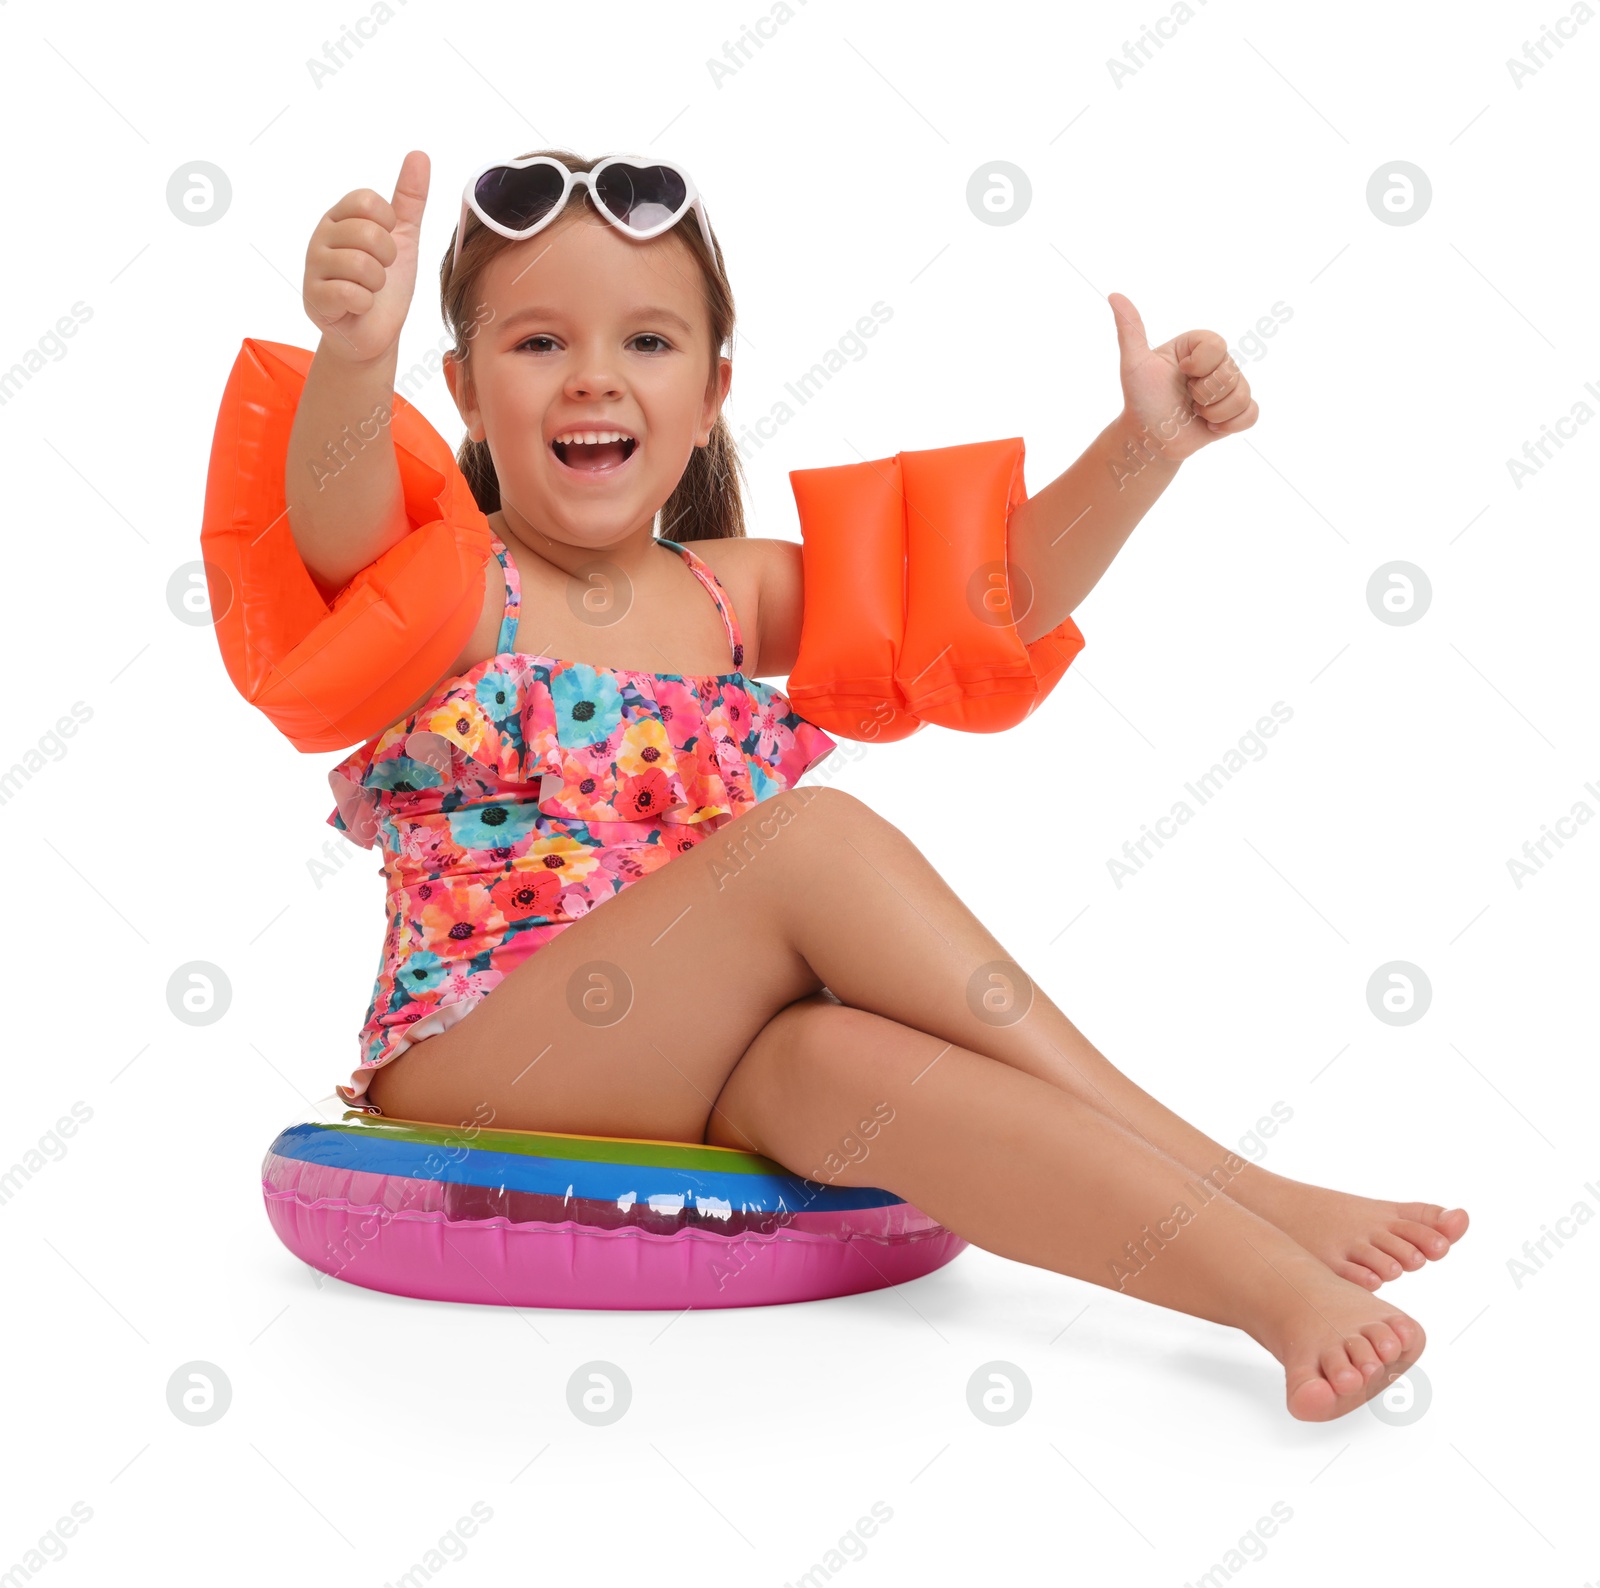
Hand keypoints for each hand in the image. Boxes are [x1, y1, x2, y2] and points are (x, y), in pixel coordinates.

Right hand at [302, 149, 430, 363]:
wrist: (375, 333)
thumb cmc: (386, 285)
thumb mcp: (404, 238)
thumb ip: (409, 199)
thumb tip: (419, 155)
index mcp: (340, 217)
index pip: (367, 200)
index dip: (388, 225)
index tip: (387, 241)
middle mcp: (322, 236)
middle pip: (368, 233)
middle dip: (387, 259)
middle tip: (380, 272)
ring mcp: (314, 267)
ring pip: (362, 265)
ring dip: (377, 284)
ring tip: (369, 289)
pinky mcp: (314, 298)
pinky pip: (351, 293)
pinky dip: (366, 303)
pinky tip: (358, 306)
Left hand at [1107, 291, 1258, 463]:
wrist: (1149, 438)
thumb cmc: (1141, 399)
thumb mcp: (1134, 364)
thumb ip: (1130, 329)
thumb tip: (1113, 295)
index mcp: (1197, 346)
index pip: (1217, 345)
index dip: (1200, 364)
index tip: (1181, 373)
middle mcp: (1216, 363)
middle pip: (1230, 372)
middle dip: (1203, 393)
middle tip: (1186, 399)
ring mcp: (1228, 387)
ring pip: (1241, 395)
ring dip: (1212, 413)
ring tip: (1194, 414)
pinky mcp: (1236, 412)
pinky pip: (1251, 414)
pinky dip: (1229, 425)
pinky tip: (1209, 427)